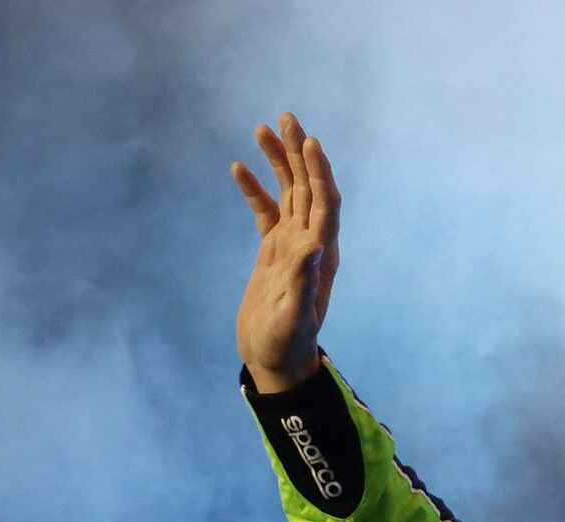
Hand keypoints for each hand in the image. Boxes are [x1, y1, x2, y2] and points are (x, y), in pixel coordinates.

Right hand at [232, 112, 339, 393]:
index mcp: (321, 256)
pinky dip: (254, 191)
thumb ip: (302, 283)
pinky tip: (238, 168)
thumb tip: (312, 246)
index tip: (309, 141)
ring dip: (279, 163)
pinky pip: (265, 214)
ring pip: (288, 195)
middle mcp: (311, 246)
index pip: (326, 204)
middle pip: (309, 190)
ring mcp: (291, 247)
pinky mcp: (273, 254)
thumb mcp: (293, 317)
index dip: (319, 173)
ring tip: (262, 129)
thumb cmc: (285, 345)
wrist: (275, 361)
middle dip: (299, 153)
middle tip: (286, 117)